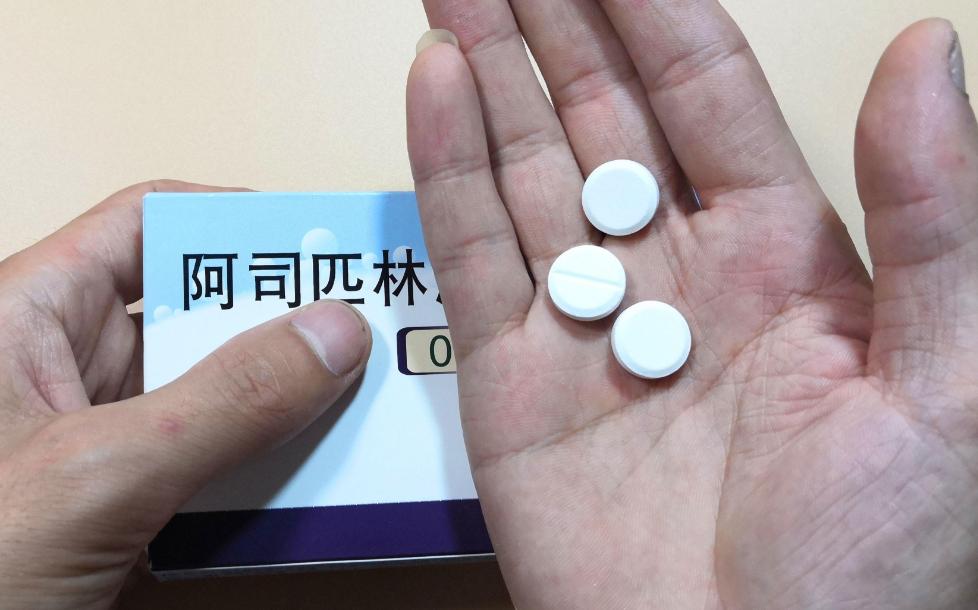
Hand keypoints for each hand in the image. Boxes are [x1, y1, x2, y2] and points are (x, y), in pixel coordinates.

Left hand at [0, 182, 370, 609]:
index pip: (147, 225)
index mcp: (28, 316)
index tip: (323, 243)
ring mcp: (98, 440)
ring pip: (214, 394)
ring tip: (366, 402)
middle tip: (373, 329)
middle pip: (196, 313)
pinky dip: (266, 469)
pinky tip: (320, 478)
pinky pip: (213, 463)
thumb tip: (337, 332)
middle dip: (283, 321)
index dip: (236, 220)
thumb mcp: (97, 476)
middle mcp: (65, 366)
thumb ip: (223, 403)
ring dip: (286, 403)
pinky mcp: (122, 505)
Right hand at [408, 2, 976, 606]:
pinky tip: (434, 82)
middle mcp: (676, 271)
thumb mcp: (948, 386)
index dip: (652, 10)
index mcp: (783, 255)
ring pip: (527, 168)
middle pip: (600, 115)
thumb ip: (938, 215)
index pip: (704, 95)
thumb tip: (928, 49)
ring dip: (490, 72)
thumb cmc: (870, 568)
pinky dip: (446, 165)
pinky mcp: (510, 380)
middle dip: (551, 23)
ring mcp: (583, 321)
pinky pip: (472, 253)